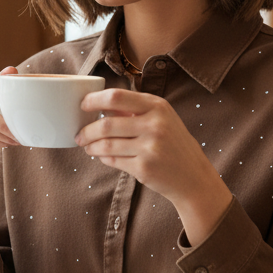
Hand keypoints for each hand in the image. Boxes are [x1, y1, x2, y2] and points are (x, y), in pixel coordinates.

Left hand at [76, 88, 232, 245]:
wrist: (193, 176)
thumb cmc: (173, 144)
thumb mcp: (161, 119)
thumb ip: (134, 109)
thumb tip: (100, 103)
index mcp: (157, 106)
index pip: (116, 96)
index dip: (94, 100)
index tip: (83, 105)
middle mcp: (155, 125)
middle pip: (106, 124)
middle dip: (87, 130)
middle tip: (80, 134)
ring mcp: (150, 147)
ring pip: (106, 144)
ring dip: (91, 146)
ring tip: (87, 147)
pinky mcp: (144, 168)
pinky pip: (113, 160)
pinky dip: (103, 158)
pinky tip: (101, 156)